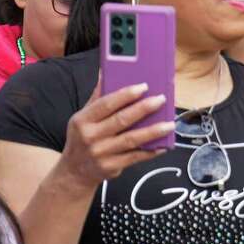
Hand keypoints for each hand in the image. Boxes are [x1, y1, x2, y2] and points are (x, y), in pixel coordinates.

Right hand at [57, 79, 173, 190]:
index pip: (106, 104)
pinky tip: (164, 144)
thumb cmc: (82, 138)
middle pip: (121, 120)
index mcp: (83, 120)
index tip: (144, 86)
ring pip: (131, 139)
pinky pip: (135, 157)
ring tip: (170, 124)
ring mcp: (101, 153)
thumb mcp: (83, 117)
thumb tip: (106, 71)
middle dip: (144, 108)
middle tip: (161, 99)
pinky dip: (151, 151)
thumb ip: (97, 96)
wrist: (74, 172)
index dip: (126, 94)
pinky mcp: (110, 167)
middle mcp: (90, 136)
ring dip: (153, 131)